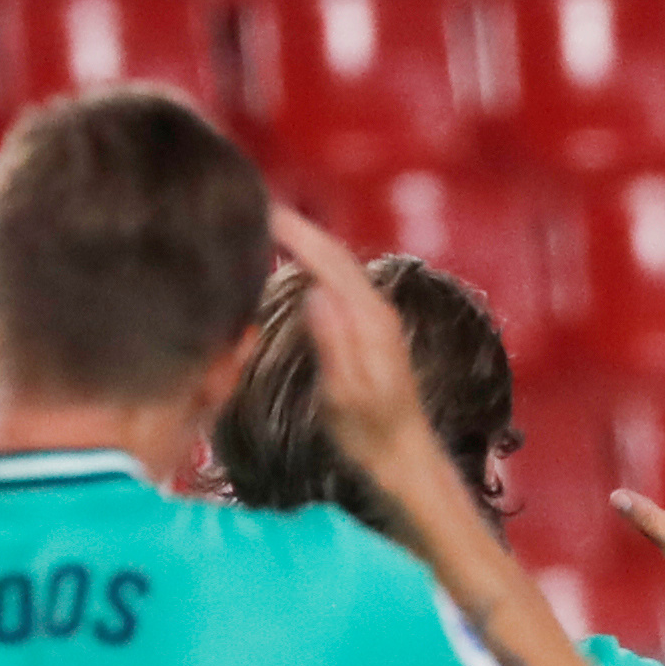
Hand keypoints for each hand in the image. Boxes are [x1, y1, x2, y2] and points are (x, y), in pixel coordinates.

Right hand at [270, 207, 437, 475]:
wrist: (406, 458)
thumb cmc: (373, 435)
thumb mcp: (347, 394)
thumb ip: (333, 342)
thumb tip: (316, 291)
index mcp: (371, 320)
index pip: (328, 260)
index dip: (295, 232)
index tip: (261, 210)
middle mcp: (378, 310)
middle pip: (335, 254)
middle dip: (299, 227)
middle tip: (257, 207)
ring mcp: (379, 319)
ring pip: (340, 266)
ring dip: (308, 242)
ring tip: (272, 226)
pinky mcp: (374, 330)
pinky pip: (343, 283)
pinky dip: (318, 264)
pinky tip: (298, 266)